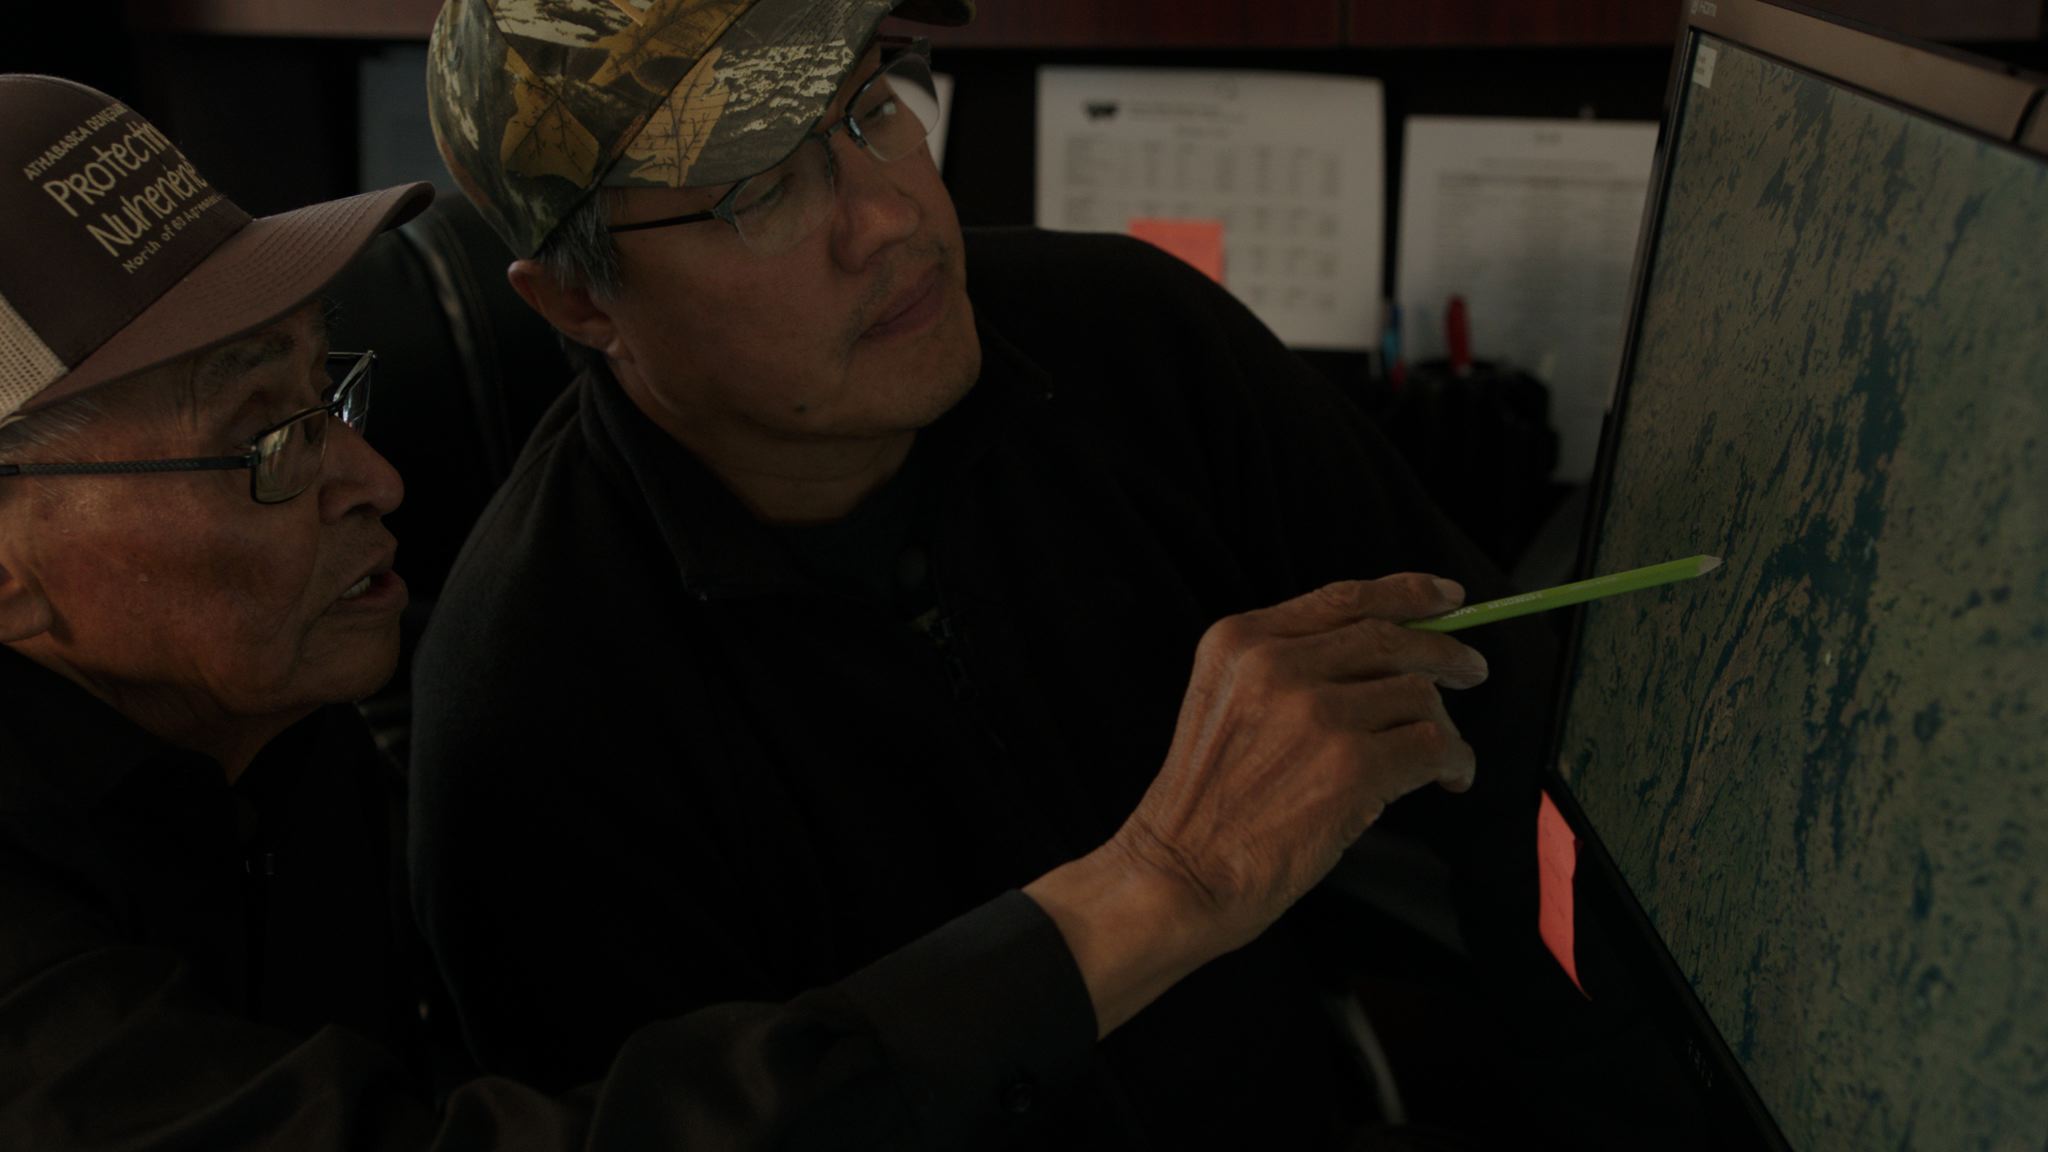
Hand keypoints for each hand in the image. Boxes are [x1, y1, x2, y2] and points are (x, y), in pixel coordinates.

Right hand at [1114, 573, 1487, 953]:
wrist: (1179, 873)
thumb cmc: (1206, 804)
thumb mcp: (1224, 702)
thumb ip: (1288, 669)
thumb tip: (1387, 662)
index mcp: (1241, 641)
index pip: (1343, 598)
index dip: (1407, 593)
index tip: (1447, 597)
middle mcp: (1277, 665)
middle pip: (1390, 638)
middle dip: (1445, 653)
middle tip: (1472, 669)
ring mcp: (1316, 714)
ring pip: (1417, 694)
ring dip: (1444, 727)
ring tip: (1444, 756)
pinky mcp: (1351, 766)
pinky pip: (1432, 746)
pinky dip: (1454, 762)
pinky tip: (1448, 778)